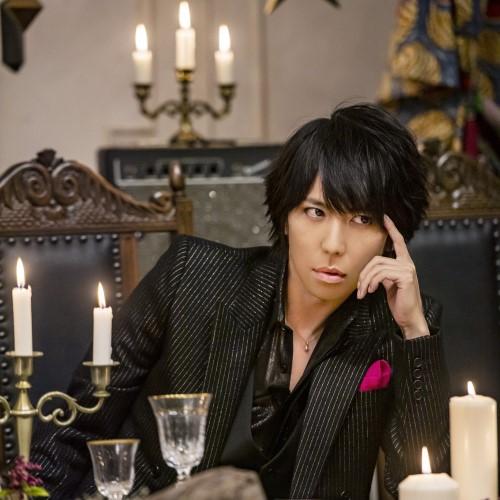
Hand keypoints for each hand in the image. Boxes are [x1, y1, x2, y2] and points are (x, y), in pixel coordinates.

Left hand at [357, 215, 428, 338]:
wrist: (409, 318)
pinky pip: (381, 274)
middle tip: (359, 288)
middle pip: (377, 259)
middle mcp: (407, 264)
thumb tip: (371, 271)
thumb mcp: (389, 285)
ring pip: (377, 267)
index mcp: (404, 264)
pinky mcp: (405, 277)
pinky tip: (372, 291)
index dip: (392, 229)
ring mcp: (407, 269)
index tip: (385, 217)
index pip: (399, 242)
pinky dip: (372, 283)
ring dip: (366, 281)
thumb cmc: (399, 303)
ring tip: (364, 292)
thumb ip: (383, 274)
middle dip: (364, 274)